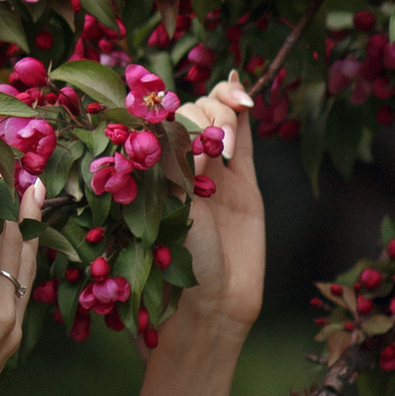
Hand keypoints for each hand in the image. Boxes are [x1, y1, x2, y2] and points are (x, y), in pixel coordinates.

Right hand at [0, 207, 36, 395]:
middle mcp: (1, 306)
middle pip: (13, 242)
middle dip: (12, 205)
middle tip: (14, 170)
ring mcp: (11, 325)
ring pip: (27, 265)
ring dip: (27, 229)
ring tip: (33, 196)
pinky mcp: (11, 342)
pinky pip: (24, 289)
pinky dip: (25, 261)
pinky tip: (23, 249)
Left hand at [169, 73, 263, 334]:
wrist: (212, 306)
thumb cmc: (176, 266)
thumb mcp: (167, 209)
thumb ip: (172, 166)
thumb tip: (173, 120)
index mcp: (151, 170)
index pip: (158, 119)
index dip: (170, 109)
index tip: (179, 119)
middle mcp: (181, 166)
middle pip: (190, 113)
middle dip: (204, 117)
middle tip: (215, 151)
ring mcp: (213, 172)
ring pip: (217, 119)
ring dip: (223, 112)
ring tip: (230, 138)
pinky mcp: (243, 182)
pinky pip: (243, 137)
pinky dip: (239, 109)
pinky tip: (239, 89)